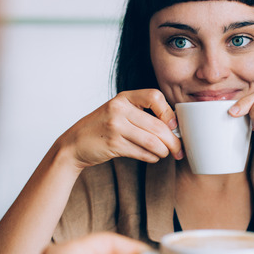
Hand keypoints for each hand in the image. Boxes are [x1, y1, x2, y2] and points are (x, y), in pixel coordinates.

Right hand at [60, 89, 181, 171]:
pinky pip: (142, 153)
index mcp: (124, 98)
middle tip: (178, 149)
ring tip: (165, 154)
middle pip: (157, 125)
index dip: (168, 112)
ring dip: (163, 151)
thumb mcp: (118, 111)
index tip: (173, 125)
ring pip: (152, 141)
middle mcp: (119, 109)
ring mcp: (115, 127)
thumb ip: (141, 113)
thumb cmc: (102, 127)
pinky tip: (152, 157)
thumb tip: (174, 126)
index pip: (154, 96)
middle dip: (173, 141)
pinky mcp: (113, 144)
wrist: (74, 143)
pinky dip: (152, 157)